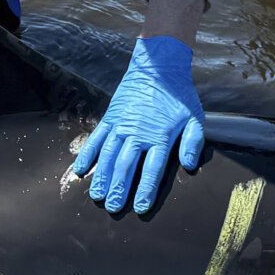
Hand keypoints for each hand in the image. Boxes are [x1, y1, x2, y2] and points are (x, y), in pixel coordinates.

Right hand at [72, 37, 204, 215]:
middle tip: (113, 208)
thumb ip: (193, 143)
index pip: (151, 169)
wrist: (158, 66)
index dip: (145, 190)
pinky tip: (80, 169)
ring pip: (107, 155)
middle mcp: (137, 134)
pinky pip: (95, 138)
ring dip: (101, 177)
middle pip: (125, 166)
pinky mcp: (110, 118)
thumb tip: (190, 166)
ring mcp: (120, 125)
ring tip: (97, 196)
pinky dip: (86, 154)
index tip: (140, 208)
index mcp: (159, 137)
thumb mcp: (194, 117)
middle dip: (118, 189)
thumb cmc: (178, 95)